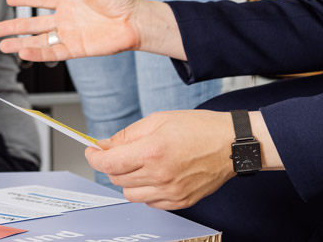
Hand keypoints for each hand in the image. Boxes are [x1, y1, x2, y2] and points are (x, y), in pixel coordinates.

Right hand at [0, 0, 177, 60]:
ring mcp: (70, 34)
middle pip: (34, 23)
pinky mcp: (76, 48)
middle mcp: (66, 18)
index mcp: (69, 0)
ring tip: (2, 45)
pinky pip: (52, 51)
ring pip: (39, 40)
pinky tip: (23, 52)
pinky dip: (37, 53)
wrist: (136, 20)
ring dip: (20, 43)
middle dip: (15, 25)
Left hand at [87, 110, 236, 209]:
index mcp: (152, 151)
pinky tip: (155, 175)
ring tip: (140, 165)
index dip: (94, 158)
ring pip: (131, 194)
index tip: (91, 152)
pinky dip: (146, 191)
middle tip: (118, 153)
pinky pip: (150, 202)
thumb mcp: (158, 120)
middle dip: (112, 165)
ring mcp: (171, 192)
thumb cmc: (199, 128)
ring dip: (128, 180)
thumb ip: (128, 134)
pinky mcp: (181, 202)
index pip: (109, 164)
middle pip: (117, 179)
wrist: (231, 144)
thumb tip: (106, 145)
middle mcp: (160, 175)